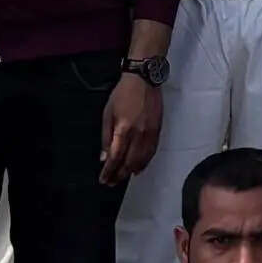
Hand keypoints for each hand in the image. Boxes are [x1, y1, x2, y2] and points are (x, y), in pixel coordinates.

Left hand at [98, 69, 163, 186]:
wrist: (144, 80)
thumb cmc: (122, 94)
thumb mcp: (107, 114)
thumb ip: (106, 137)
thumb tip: (105, 157)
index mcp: (123, 130)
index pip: (115, 157)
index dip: (109, 171)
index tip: (104, 180)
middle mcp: (138, 134)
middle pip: (129, 163)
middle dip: (119, 175)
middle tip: (111, 182)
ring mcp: (150, 134)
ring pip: (142, 160)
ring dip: (131, 171)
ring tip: (123, 177)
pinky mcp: (158, 131)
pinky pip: (151, 152)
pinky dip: (144, 163)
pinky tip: (139, 168)